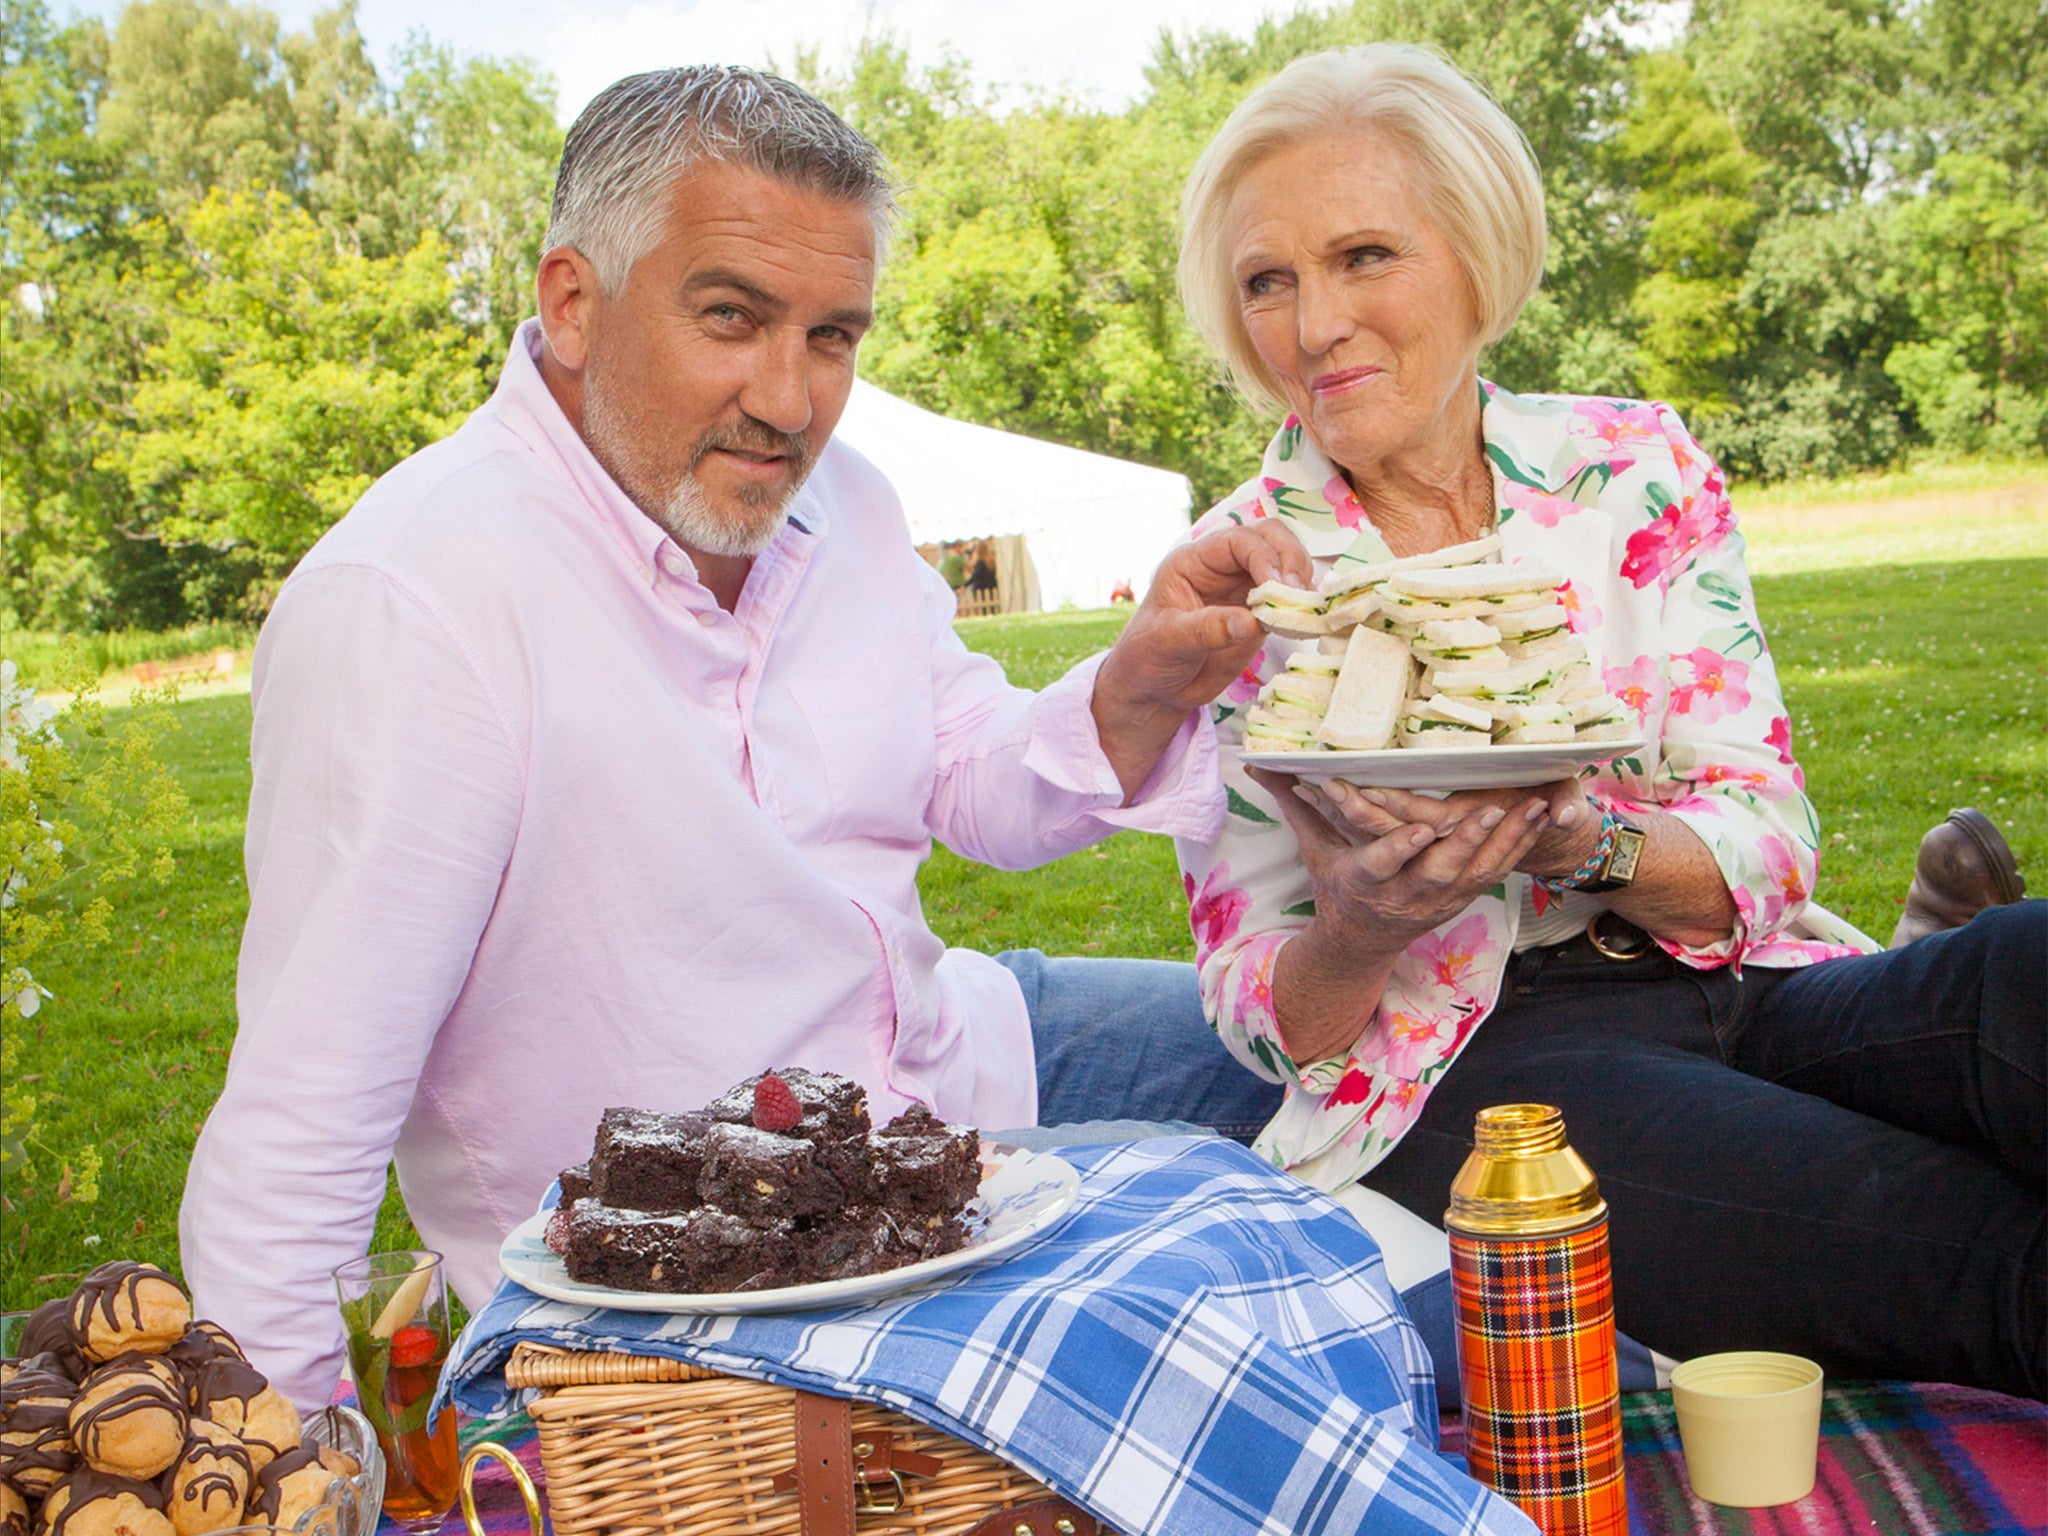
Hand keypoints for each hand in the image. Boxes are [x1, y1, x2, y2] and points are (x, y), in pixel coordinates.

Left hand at [1091, 523, 1312, 797]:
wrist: (1156, 687)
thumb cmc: (1149, 657)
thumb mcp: (1168, 642)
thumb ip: (1207, 630)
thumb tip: (1252, 623)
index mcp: (1194, 562)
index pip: (1238, 541)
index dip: (1264, 557)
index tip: (1277, 586)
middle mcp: (1224, 567)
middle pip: (1271, 537)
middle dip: (1291, 558)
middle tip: (1299, 594)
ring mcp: (1246, 587)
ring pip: (1288, 562)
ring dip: (1302, 580)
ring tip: (1303, 610)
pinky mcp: (1262, 612)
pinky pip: (1291, 597)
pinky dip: (1303, 604)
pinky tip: (1302, 622)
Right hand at [1249, 767, 1554, 967]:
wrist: (1362, 941)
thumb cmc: (1336, 885)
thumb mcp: (1314, 849)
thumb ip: (1297, 805)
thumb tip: (1259, 766)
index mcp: (1363, 880)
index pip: (1380, 863)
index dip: (1400, 848)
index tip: (1418, 828)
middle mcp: (1403, 895)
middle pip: (1438, 871)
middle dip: (1465, 843)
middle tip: (1489, 809)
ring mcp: (1438, 901)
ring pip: (1477, 873)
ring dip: (1507, 841)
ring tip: (1534, 806)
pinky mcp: (1462, 899)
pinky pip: (1496, 874)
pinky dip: (1521, 847)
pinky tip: (1543, 818)